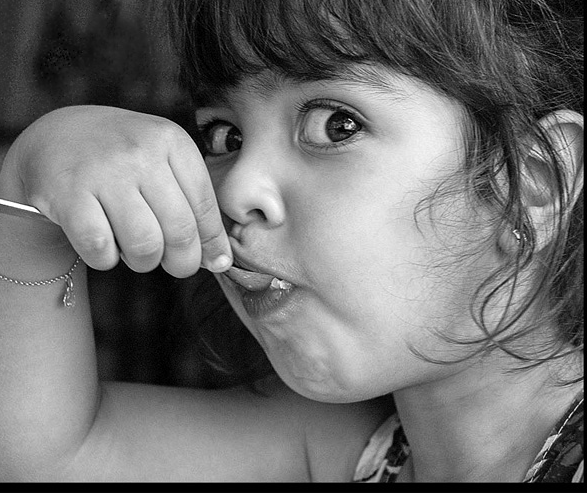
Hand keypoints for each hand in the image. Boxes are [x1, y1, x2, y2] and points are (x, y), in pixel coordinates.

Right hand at [1, 106, 231, 276]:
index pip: (205, 205)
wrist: (55, 137)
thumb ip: (193, 204)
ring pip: (145, 244)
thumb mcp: (163, 163)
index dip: (212, 242)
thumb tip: (220, 260)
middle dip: (183, 262)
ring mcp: (103, 171)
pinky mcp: (68, 194)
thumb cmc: (123, 160)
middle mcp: (140, 152)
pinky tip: (106, 248)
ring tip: (139, 254)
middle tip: (175, 265)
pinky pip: (102, 249)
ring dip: (145, 262)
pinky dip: (107, 260)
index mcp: (171, 140)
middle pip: (180, 230)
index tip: (214, 262)